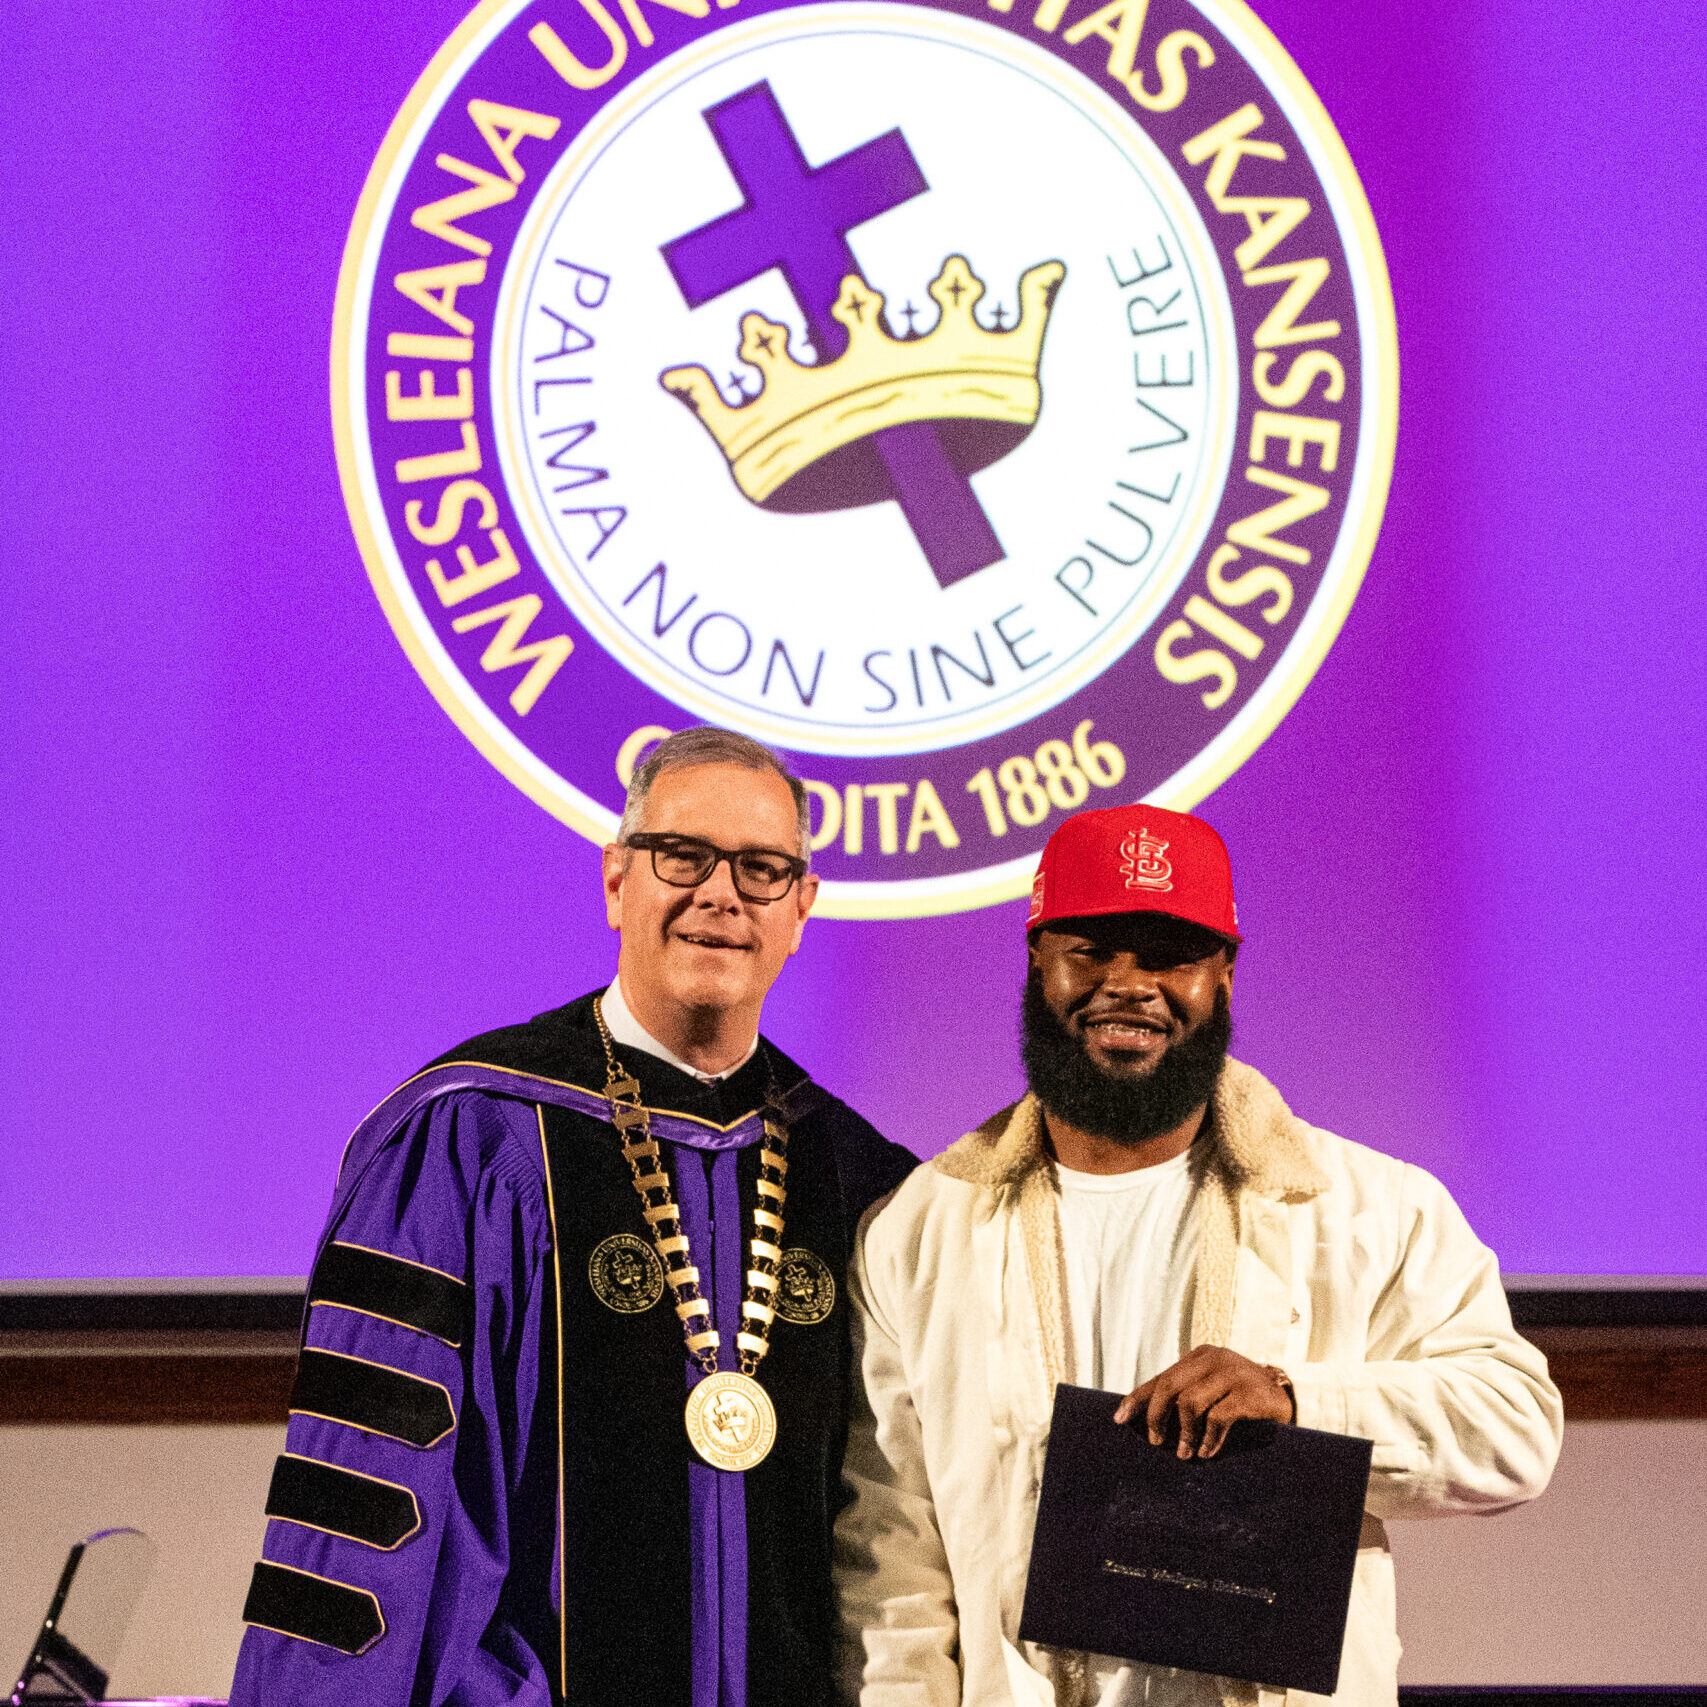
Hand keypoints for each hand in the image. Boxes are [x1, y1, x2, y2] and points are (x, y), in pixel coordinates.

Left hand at [1113, 1347, 1294, 1458]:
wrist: (1288, 1399)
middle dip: (1156, 1416)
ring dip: (1184, 1433)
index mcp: (1200, 1357)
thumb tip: (1149, 1421)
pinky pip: (1217, 1417)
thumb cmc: (1243, 1399)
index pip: (1161, 1377)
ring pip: (1190, 1402)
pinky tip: (1207, 1451)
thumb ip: (1186, 1396)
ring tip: (1184, 1453)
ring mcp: (1233, 1372)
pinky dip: (1208, 1438)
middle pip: (1169, 1386)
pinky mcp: (1249, 1392)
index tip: (1119, 1419)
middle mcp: (1214, 1358)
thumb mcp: (1212, 1391)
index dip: (1137, 1398)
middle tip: (1155, 1441)